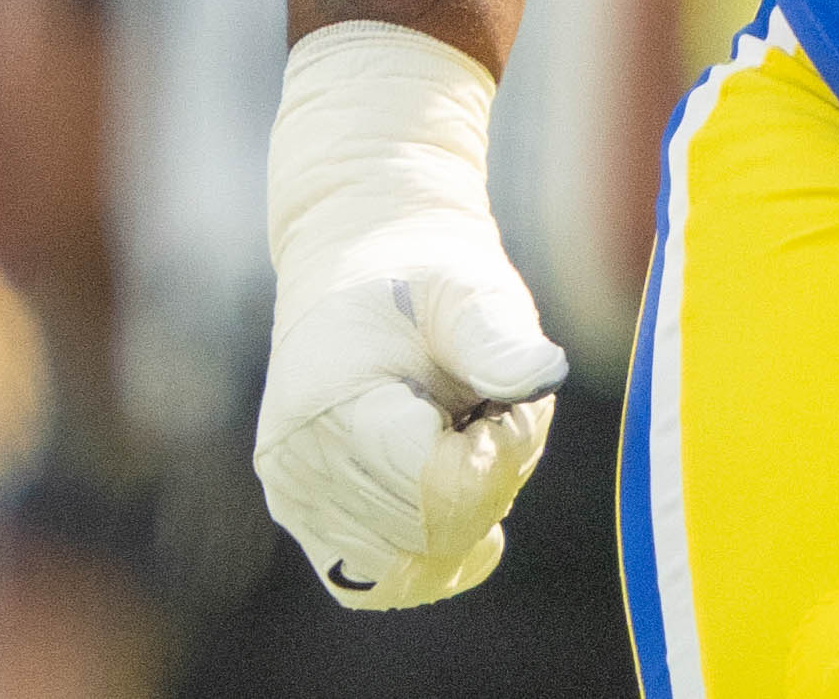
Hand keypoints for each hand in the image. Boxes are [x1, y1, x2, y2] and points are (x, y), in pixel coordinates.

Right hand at [255, 23, 568, 608]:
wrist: (359, 260)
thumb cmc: (426, 273)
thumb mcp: (470, 289)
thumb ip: (498, 338)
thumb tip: (542, 374)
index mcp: (334, 406)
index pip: (439, 493)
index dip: (502, 457)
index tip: (508, 401)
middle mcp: (301, 466)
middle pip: (431, 536)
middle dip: (489, 482)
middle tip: (487, 408)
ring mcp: (296, 499)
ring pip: (411, 569)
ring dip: (462, 515)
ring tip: (458, 435)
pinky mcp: (306, 518)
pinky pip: (377, 579)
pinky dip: (430, 553)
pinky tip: (458, 490)